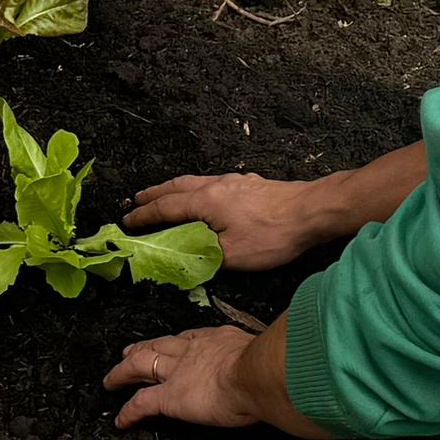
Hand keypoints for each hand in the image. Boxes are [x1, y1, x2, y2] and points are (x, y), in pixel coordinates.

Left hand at [104, 323, 267, 432]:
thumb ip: (264, 358)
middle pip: (158, 346)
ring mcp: (177, 373)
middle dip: (142, 349)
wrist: (258, 373)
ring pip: (140, 367)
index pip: (189, 339)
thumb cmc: (270, 367)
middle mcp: (192, 352)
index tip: (172, 344)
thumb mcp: (267, 354)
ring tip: (112, 380)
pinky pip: (141, 404)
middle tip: (128, 353)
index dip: (175, 343)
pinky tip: (121, 420)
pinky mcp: (169, 397)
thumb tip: (279, 364)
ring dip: (123, 373)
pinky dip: (129, 412)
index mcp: (218, 340)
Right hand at [121, 169, 340, 273]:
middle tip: (137, 200)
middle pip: (175, 187)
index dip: (144, 216)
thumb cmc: (274, 234)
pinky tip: (206, 195)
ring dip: (174, 189)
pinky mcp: (250, 184)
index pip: (165, 208)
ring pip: (195, 182)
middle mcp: (216, 185)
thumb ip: (205, 257)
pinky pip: (213, 182)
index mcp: (205, 201)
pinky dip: (197, 188)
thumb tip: (187, 258)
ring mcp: (234, 182)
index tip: (128, 221)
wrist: (312, 210)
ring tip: (165, 194)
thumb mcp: (233, 256)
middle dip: (153, 194)